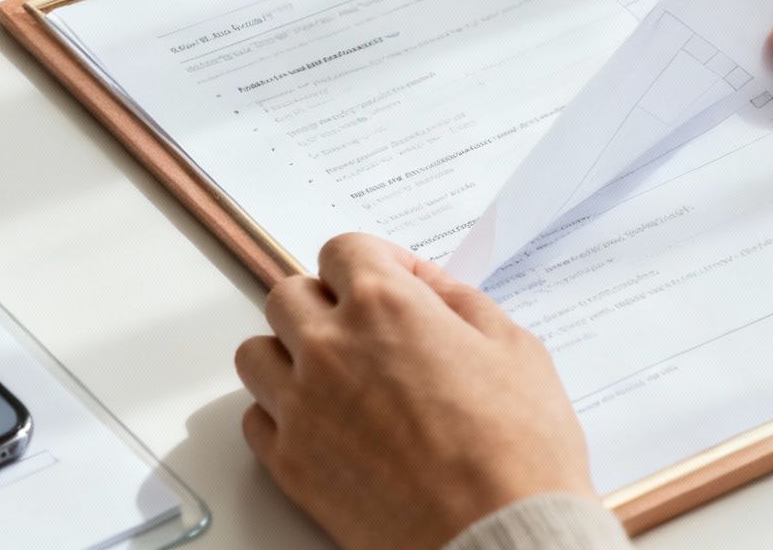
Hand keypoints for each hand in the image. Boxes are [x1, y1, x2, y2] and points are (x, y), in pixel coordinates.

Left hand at [235, 234, 595, 549]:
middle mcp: (331, 347)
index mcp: (386, 306)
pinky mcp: (289, 463)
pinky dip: (280, 415)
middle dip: (324, 303)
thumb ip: (460, 301)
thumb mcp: (514, 348)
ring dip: (289, 354)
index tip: (390, 282)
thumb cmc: (517, 454)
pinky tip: (321, 424)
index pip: (343, 250)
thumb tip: (427, 286)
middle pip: (289, 294)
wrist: (498, 537)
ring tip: (331, 376)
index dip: (372, 263)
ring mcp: (301, 405)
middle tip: (360, 330)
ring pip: (257, 352)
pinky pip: (255, 418)